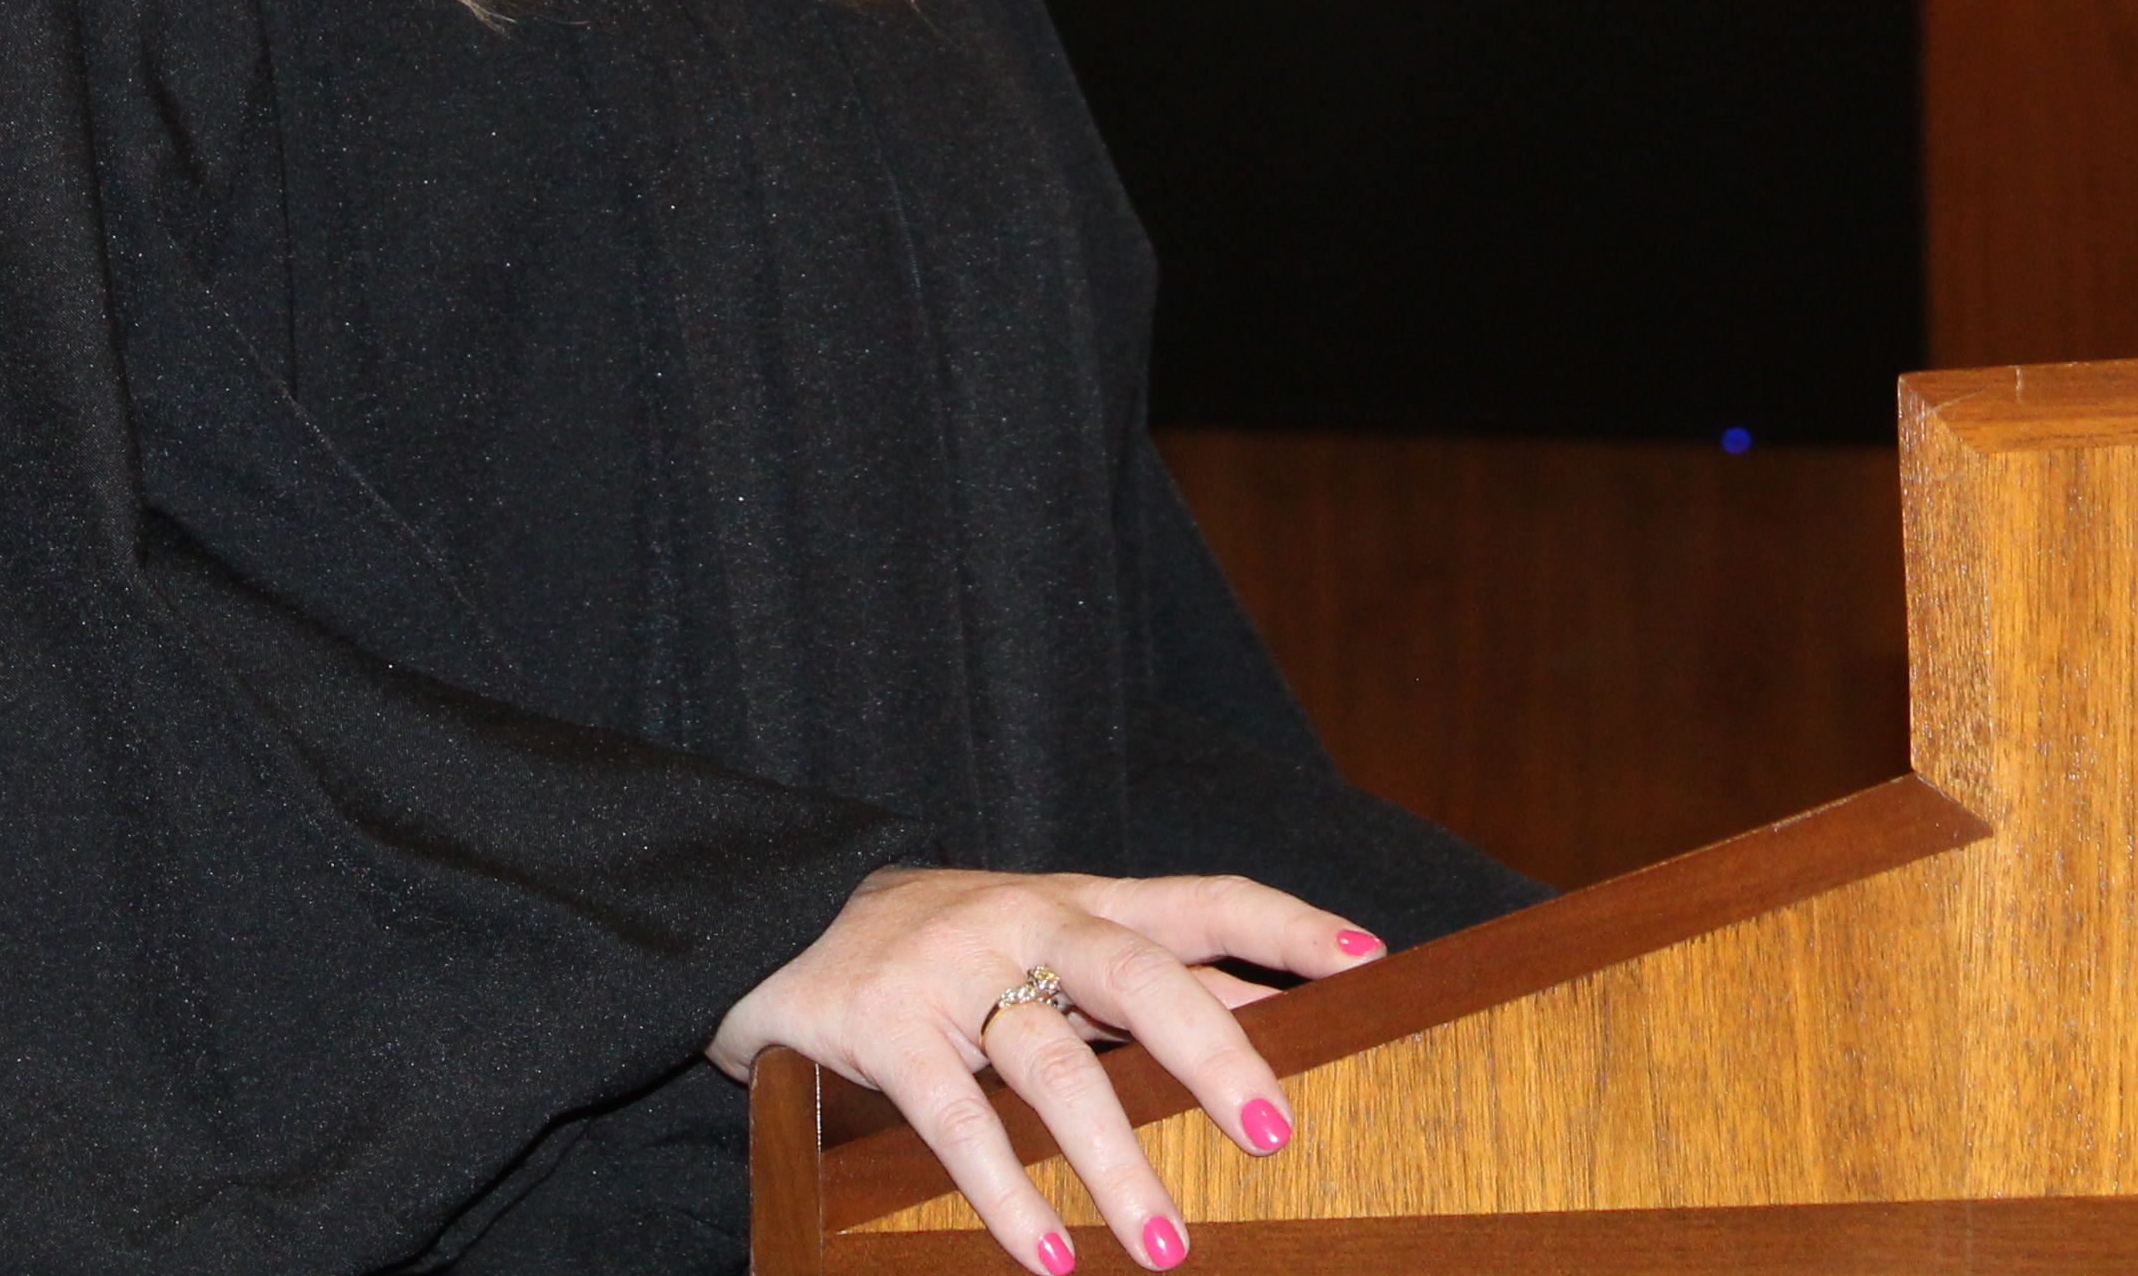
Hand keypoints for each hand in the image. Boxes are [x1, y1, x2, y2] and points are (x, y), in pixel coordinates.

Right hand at [710, 866, 1384, 1271]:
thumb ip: (1143, 981)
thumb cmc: (939, 944)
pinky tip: (1049, 1257)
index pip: (1202, 898)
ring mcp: (953, 970)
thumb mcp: (1042, 944)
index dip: (1285, 926)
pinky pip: (952, 1119)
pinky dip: (1005, 1192)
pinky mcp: (883, 1025)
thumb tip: (1274, 1020)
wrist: (769, 911)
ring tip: (1167, 1246)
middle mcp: (1027, 922)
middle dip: (1214, 1052)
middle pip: (1141, 975)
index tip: (1367, 962)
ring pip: (1052, 1063)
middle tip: (1277, 1132)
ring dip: (1115, 1160)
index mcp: (1079, 901)